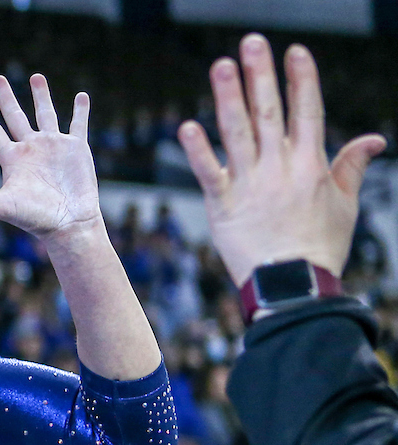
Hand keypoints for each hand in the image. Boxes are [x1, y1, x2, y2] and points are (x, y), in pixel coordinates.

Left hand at [0, 75, 102, 245]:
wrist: (68, 224)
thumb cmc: (34, 219)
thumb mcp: (1, 206)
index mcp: (12, 159)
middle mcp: (31, 149)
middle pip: (15, 116)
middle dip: (6, 97)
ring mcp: (54, 147)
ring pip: (46, 114)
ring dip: (41, 95)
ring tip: (35, 76)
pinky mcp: (76, 149)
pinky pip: (78, 124)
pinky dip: (81, 110)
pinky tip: (81, 96)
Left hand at [178, 34, 386, 286]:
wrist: (291, 286)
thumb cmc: (318, 248)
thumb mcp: (345, 205)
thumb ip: (351, 167)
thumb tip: (373, 140)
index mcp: (311, 165)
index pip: (306, 112)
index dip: (301, 81)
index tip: (294, 52)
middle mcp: (280, 169)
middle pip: (269, 113)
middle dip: (261, 75)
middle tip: (252, 43)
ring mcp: (250, 185)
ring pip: (237, 133)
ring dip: (228, 97)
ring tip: (220, 66)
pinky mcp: (223, 205)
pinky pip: (208, 172)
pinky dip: (198, 150)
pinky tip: (187, 126)